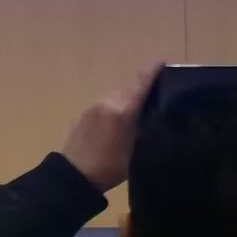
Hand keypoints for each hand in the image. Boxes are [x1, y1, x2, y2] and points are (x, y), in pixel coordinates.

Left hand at [60, 64, 158, 192]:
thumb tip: (151, 115)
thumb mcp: (135, 151)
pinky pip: (106, 102)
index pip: (139, 87)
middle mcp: (107, 102)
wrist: (74, 174)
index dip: (151, 74)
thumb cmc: (109, 167)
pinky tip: (122, 116)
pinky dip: (117, 103)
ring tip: (142, 106)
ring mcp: (93, 106)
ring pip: (116, 94)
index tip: (162, 62)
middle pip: (128, 88)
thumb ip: (142, 128)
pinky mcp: (85, 113)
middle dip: (142, 87)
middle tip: (158, 94)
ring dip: (128, 96)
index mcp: (121, 111)